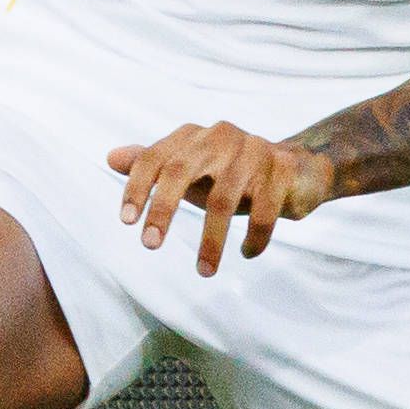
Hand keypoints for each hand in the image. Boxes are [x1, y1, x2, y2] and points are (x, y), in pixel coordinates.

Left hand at [106, 124, 335, 276]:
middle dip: (163, 209)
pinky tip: (247, 253)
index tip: (126, 222)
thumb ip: (153, 165)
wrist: (299, 170)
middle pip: (181, 170)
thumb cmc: (233, 174)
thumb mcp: (191, 172)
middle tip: (149, 245)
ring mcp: (253, 150)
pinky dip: (253, 238)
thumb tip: (111, 157)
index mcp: (194, 137)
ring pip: (224, 199)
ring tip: (204, 272)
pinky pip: (263, 211)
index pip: (155, 157)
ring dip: (211, 241)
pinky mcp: (283, 170)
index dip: (137, 187)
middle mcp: (220, 136)